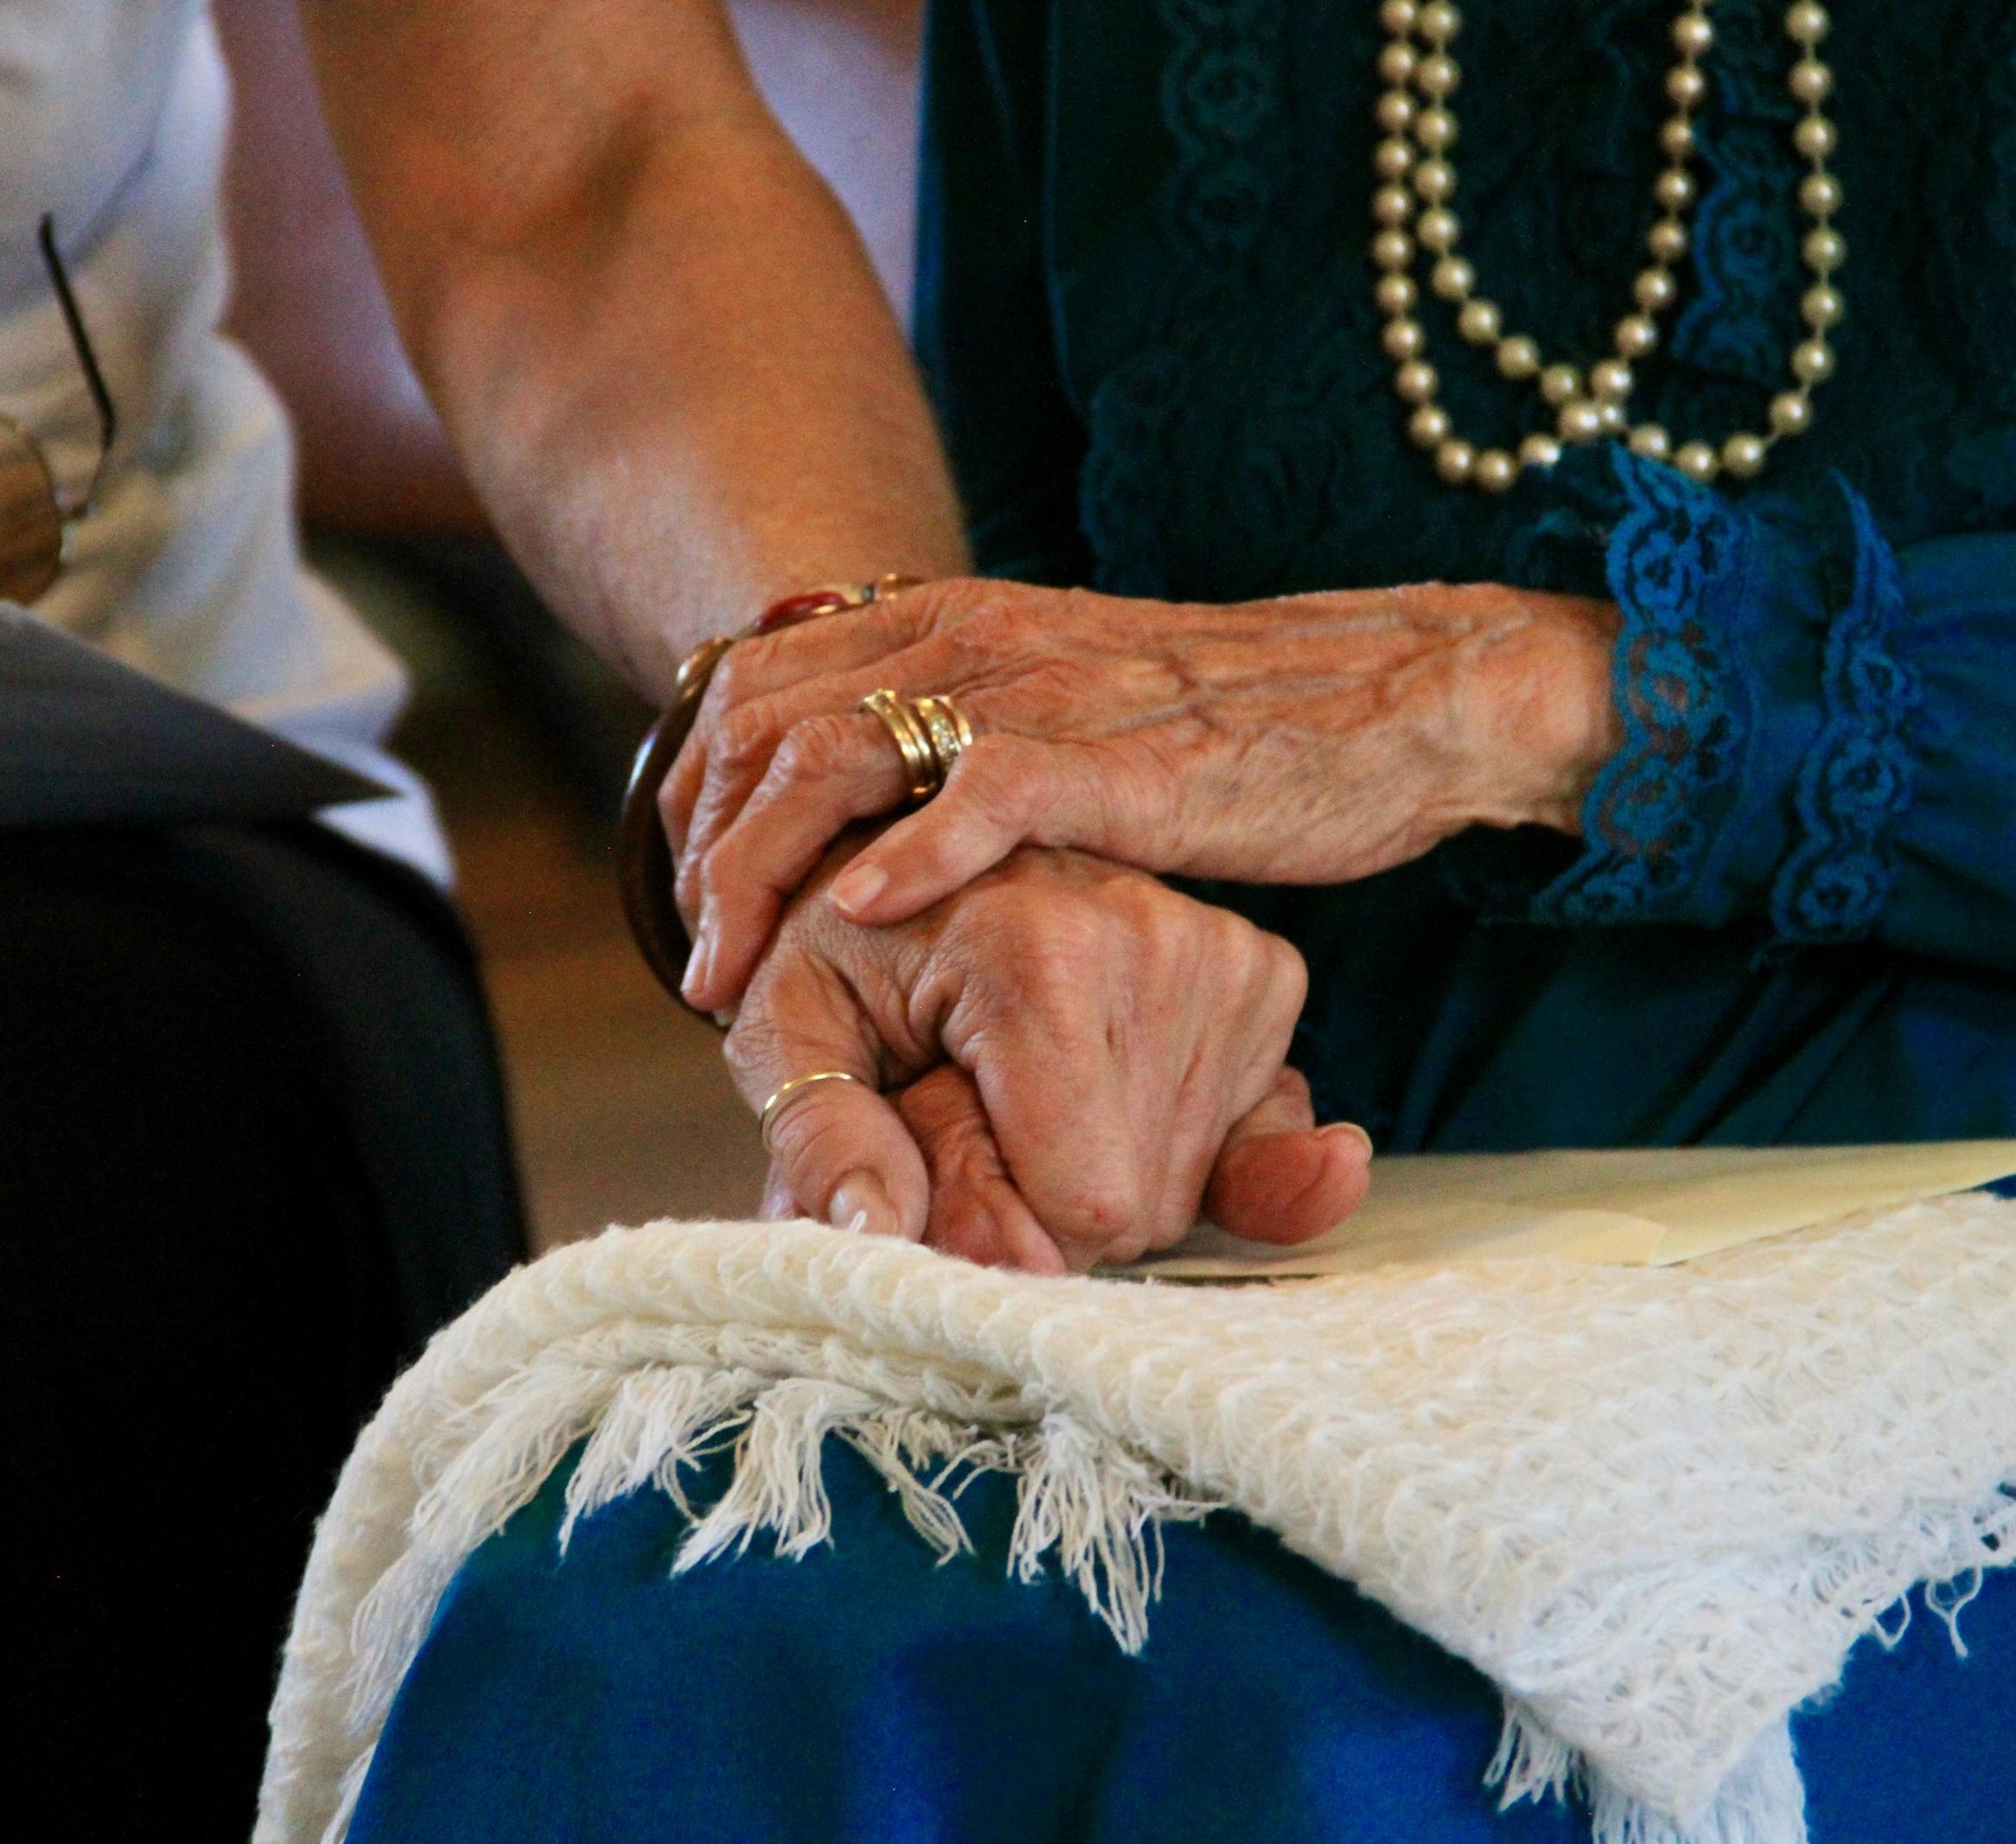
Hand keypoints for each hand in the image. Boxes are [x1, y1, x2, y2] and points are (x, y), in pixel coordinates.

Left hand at [671, 577, 1621, 1009]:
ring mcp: (1040, 690)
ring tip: (735, 975)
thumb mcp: (1074, 705)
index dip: (695, 794)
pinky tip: (858, 916)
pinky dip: (905, 854)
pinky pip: (980, 793)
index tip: (690, 897)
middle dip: (699, 850)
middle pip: (761, 722)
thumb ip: (976, 732)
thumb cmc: (1240, 724)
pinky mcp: (1117, 757)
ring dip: (761, 872)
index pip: (756, 685)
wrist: (1400, 693)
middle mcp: (975, 637)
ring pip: (834, 755)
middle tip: (696, 960)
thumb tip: (889, 807)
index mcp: (955, 621)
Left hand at [724, 844, 1371, 1272]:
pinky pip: (1246, 1139)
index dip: (1007, 1225)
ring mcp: (1224, 949)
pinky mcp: (1265, 971)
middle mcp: (1154, 933)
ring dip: (1102, 1168)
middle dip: (1049, 1199)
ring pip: (1189, 1183)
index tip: (944, 1152)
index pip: (1088, 1202)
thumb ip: (822, 1136)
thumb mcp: (788, 1031)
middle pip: (1139, 1204)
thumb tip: (880, 1231)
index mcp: (1037, 946)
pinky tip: (1100, 1089)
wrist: (921, 842)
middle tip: (977, 1110)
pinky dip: (1169, 1140)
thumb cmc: (844, 947)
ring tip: (1026, 1085)